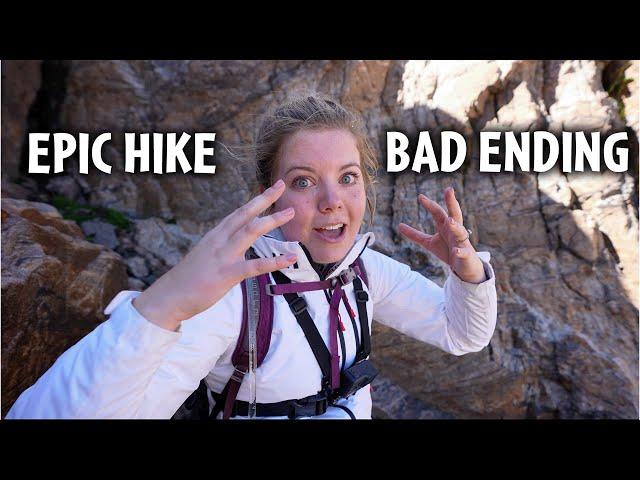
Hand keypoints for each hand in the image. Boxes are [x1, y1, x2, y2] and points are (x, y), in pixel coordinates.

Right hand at [133, 179, 297, 330]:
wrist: (170, 296)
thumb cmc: (189, 278)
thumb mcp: (206, 255)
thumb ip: (221, 246)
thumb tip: (235, 242)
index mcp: (216, 235)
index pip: (239, 213)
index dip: (256, 200)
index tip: (272, 188)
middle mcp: (220, 240)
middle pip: (245, 214)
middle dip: (264, 198)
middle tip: (282, 185)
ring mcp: (223, 256)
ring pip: (251, 231)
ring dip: (272, 220)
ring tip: (290, 212)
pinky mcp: (227, 274)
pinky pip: (255, 266)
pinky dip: (275, 261)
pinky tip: (290, 258)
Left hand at [398, 187, 485, 283]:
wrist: (465, 267)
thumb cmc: (448, 251)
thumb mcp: (429, 243)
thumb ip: (415, 235)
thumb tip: (399, 225)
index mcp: (446, 226)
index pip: (437, 212)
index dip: (429, 204)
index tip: (420, 196)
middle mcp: (455, 231)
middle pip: (454, 214)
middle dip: (451, 202)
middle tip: (449, 190)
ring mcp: (462, 242)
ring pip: (460, 231)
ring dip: (455, 227)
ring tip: (450, 222)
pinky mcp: (466, 255)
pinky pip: (463, 253)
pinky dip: (460, 252)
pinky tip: (456, 252)